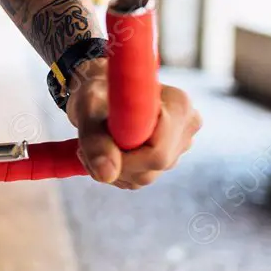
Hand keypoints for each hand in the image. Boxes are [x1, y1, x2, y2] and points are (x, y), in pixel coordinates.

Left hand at [66, 59, 201, 189]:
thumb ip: (95, 141)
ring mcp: (180, 144)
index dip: (122, 158)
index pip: (157, 153)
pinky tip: (107, 151)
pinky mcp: (167, 158)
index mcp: (178, 105)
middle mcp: (187, 126)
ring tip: (94, 143)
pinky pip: (140, 178)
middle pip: (153, 168)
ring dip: (113, 168)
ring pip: (144, 176)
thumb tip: (106, 175)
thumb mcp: (88, 110)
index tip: (91, 145)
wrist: (101, 91)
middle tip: (84, 147)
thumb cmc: (95, 91)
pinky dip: (117, 171)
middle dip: (115, 164)